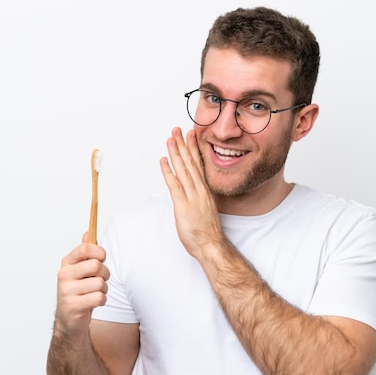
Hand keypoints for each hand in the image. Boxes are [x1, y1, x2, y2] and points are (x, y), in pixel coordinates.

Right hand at [53, 232, 109, 338]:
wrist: (69, 319)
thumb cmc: (79, 290)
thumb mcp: (80, 270)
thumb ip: (85, 252)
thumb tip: (88, 233)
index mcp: (67, 263)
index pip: (84, 248)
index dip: (99, 252)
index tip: (102, 258)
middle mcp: (64, 275)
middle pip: (97, 266)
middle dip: (105, 273)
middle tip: (100, 279)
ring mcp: (67, 291)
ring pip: (100, 283)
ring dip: (104, 289)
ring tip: (95, 292)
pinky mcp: (73, 306)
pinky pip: (99, 298)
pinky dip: (102, 300)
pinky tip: (94, 302)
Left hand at [160, 127, 224, 259]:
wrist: (211, 244)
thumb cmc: (207, 231)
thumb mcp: (205, 209)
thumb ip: (199, 197)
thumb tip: (192, 191)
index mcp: (204, 190)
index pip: (198, 164)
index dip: (193, 148)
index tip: (191, 135)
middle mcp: (199, 190)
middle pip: (190, 162)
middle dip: (183, 145)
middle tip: (178, 130)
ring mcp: (192, 197)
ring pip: (183, 170)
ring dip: (176, 153)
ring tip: (170, 139)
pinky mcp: (183, 205)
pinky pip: (174, 185)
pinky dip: (168, 171)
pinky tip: (164, 160)